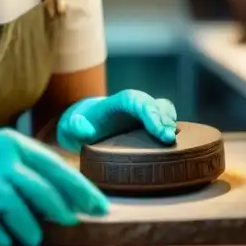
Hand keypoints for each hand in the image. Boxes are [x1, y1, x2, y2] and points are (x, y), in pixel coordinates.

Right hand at [0, 113, 108, 245]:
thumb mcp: (3, 153)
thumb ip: (31, 171)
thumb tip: (69, 200)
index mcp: (15, 144)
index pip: (55, 167)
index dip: (79, 188)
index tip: (99, 207)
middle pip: (35, 184)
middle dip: (58, 206)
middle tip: (72, 224)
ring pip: (8, 200)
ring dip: (25, 222)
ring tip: (36, 240)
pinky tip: (6, 242)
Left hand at [55, 90, 177, 152]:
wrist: (86, 123)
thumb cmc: (80, 126)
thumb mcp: (71, 128)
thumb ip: (75, 127)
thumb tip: (86, 130)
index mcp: (117, 102)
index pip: (136, 101)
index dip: (150, 113)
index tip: (158, 132)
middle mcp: (133, 104)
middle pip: (154, 104)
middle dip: (164, 119)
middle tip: (169, 139)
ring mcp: (143, 112)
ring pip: (163, 109)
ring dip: (170, 122)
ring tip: (172, 141)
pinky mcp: (149, 122)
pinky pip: (165, 119)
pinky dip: (171, 128)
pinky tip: (174, 144)